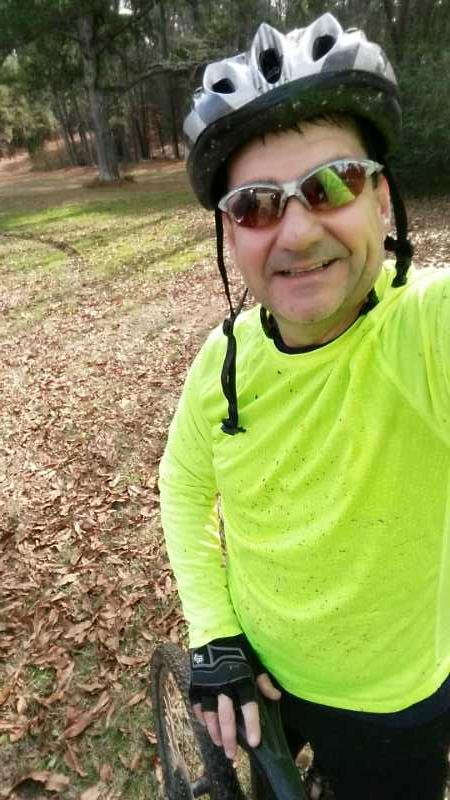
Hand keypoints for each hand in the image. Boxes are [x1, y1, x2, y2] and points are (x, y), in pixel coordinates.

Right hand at [189, 634, 280, 760]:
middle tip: (232, 756)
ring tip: (220, 744)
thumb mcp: (255, 662)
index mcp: (242, 679)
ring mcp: (208, 686)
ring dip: (215, 732)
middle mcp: (224, 685)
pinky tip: (206, 726)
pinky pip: (197, 706)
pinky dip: (201, 718)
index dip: (253, 725)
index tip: (255, 743)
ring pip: (210, 716)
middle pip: (227, 718)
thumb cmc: (239, 649)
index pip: (249, 707)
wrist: (214, 633)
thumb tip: (276, 697)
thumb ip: (265, 681)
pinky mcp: (196, 684)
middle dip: (230, 739)